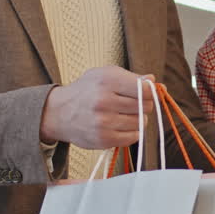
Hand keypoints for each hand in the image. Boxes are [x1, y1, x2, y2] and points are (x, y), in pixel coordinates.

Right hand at [39, 66, 153, 148]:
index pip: (146, 89)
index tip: (146, 92)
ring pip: (141, 122)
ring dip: (138, 119)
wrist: (58, 112)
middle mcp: (105, 101)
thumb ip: (132, 78)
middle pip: (146, 106)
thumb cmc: (87, 90)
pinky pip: (133, 137)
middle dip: (143, 104)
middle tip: (131, 103)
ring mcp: (104, 122)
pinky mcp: (103, 139)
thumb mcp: (106, 74)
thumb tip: (155, 82)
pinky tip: (121, 125)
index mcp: (108, 80)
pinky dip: (132, 132)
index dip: (150, 91)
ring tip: (124, 114)